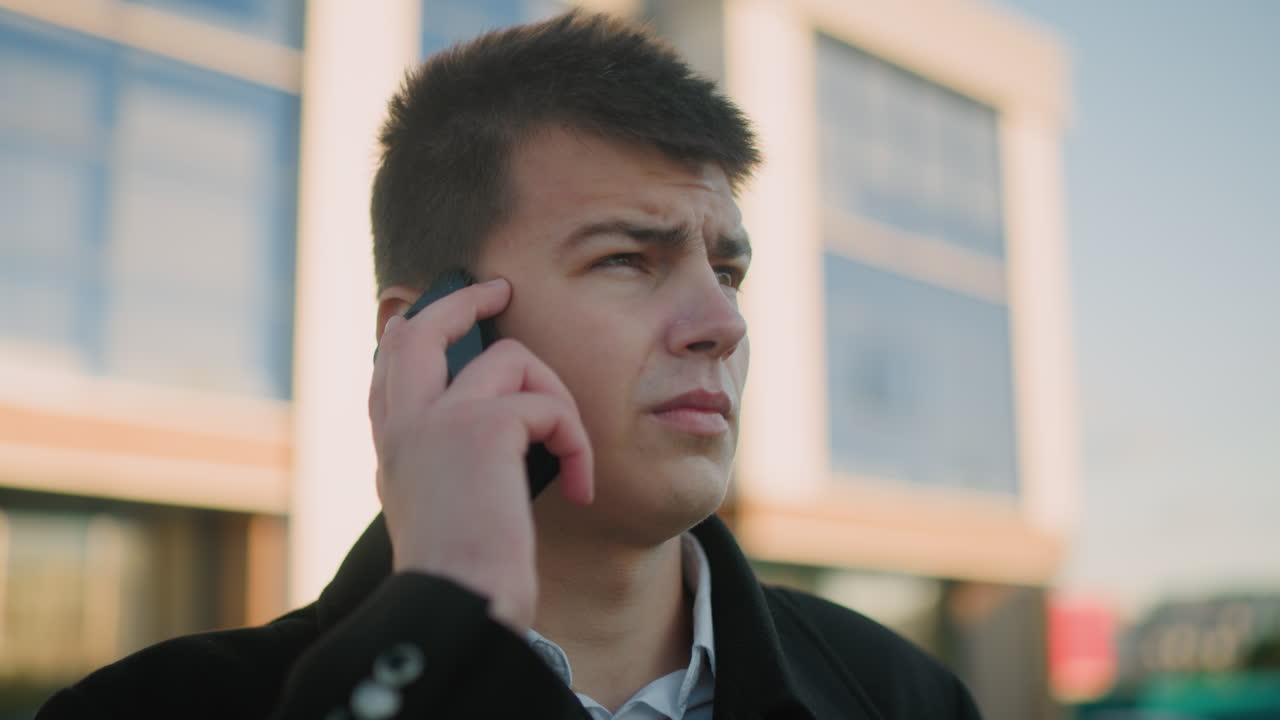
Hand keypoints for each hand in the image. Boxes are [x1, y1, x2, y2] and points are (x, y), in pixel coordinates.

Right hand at [368, 278, 593, 631]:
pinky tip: (579, 487)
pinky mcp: (482, 426)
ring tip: (572, 454)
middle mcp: (404, 425)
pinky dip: (576, 443)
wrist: (461, 608)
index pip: (391, 366)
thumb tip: (499, 430)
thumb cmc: (466, 578)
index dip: (412, 330)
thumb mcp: (444, 510)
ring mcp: (438, 419)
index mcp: (394, 446)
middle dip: (461, 300)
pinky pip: (548, 406)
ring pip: (511, 358)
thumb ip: (452, 462)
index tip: (431, 313)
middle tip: (500, 289)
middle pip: (420, 328)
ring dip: (558, 401)